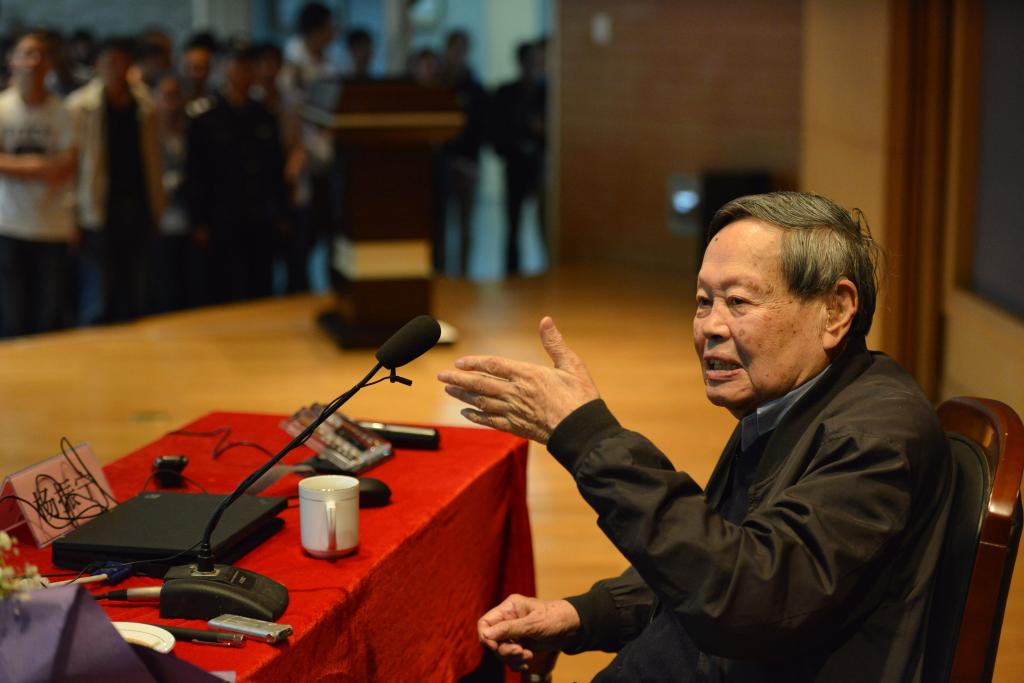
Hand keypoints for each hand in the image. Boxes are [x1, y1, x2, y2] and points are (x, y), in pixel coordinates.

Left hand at [437, 317, 599, 443]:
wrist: (582, 432)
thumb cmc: (581, 398)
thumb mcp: (571, 365)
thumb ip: (554, 343)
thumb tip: (546, 320)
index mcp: (528, 375)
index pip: (494, 365)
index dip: (474, 363)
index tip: (459, 362)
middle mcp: (516, 393)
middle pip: (481, 384)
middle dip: (459, 380)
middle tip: (441, 377)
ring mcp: (514, 412)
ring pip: (482, 402)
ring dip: (463, 396)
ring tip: (449, 391)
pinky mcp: (516, 428)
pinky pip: (490, 422)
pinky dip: (476, 417)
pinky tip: (466, 414)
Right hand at [478, 594, 579, 672]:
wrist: (573, 628)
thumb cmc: (555, 618)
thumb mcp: (533, 623)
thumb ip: (509, 629)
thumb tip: (487, 635)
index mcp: (509, 608)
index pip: (485, 622)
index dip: (486, 637)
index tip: (495, 647)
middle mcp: (508, 620)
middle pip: (492, 641)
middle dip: (505, 650)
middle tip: (520, 652)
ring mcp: (514, 634)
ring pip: (500, 651)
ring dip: (512, 658)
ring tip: (528, 656)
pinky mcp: (520, 644)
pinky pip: (510, 658)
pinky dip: (516, 662)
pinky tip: (527, 661)